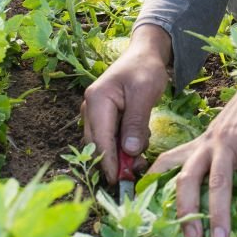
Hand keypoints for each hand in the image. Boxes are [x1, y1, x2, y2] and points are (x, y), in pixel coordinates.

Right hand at [82, 24, 170, 182]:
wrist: (145, 54)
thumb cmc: (145, 70)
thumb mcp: (144, 93)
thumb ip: (136, 122)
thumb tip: (129, 152)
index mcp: (97, 100)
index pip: (100, 139)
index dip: (108, 163)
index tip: (118, 182)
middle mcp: (90, 108)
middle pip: (98, 145)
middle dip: (115, 162)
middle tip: (136, 171)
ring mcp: (95, 113)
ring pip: (104, 144)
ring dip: (120, 154)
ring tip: (140, 155)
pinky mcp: (104, 117)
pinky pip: (110, 138)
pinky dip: (123, 145)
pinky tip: (139, 143)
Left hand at [150, 70, 236, 236]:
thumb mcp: (226, 136)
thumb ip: (218, 159)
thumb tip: (219, 194)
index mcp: (199, 144)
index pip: (166, 162)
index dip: (151, 182)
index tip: (139, 206)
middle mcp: (208, 144)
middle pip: (187, 178)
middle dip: (186, 210)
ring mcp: (228, 143)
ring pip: (218, 182)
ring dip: (219, 213)